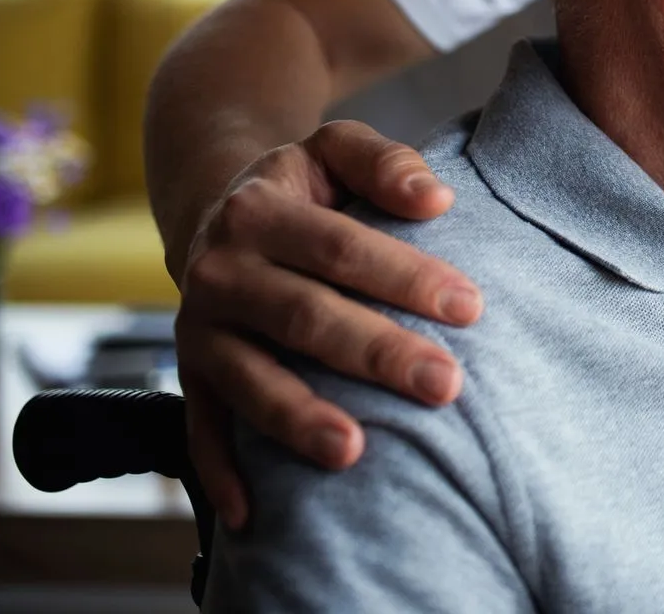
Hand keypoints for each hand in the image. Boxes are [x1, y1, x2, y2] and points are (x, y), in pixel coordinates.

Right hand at [175, 120, 482, 529]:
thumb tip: (436, 199)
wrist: (216, 209)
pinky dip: (222, 473)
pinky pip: (201, 429)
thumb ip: (384, 162)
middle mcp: (220, 271)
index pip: (342, 248)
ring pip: (251, 380)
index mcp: (259, 211)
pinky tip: (256, 515)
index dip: (406, 277)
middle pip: (305, 318)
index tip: (472, 307)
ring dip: (300, 418)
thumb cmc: (305, 187)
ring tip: (356, 451)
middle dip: (377, 353)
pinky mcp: (191, 375)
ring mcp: (199, 329)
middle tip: (445, 385)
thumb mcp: (334, 148)